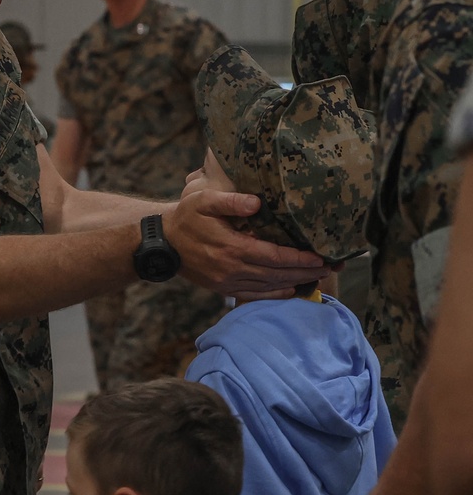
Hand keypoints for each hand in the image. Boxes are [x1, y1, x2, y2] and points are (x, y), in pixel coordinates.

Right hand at [163, 191, 324, 294]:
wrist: (163, 242)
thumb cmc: (187, 216)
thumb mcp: (204, 200)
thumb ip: (231, 201)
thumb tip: (257, 203)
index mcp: (232, 248)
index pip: (274, 256)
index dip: (299, 259)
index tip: (320, 258)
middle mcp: (232, 269)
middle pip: (277, 274)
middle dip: (305, 272)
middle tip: (330, 269)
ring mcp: (227, 282)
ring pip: (268, 286)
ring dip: (294, 283)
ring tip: (317, 278)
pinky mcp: (223, 288)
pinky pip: (254, 295)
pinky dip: (275, 294)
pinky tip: (290, 290)